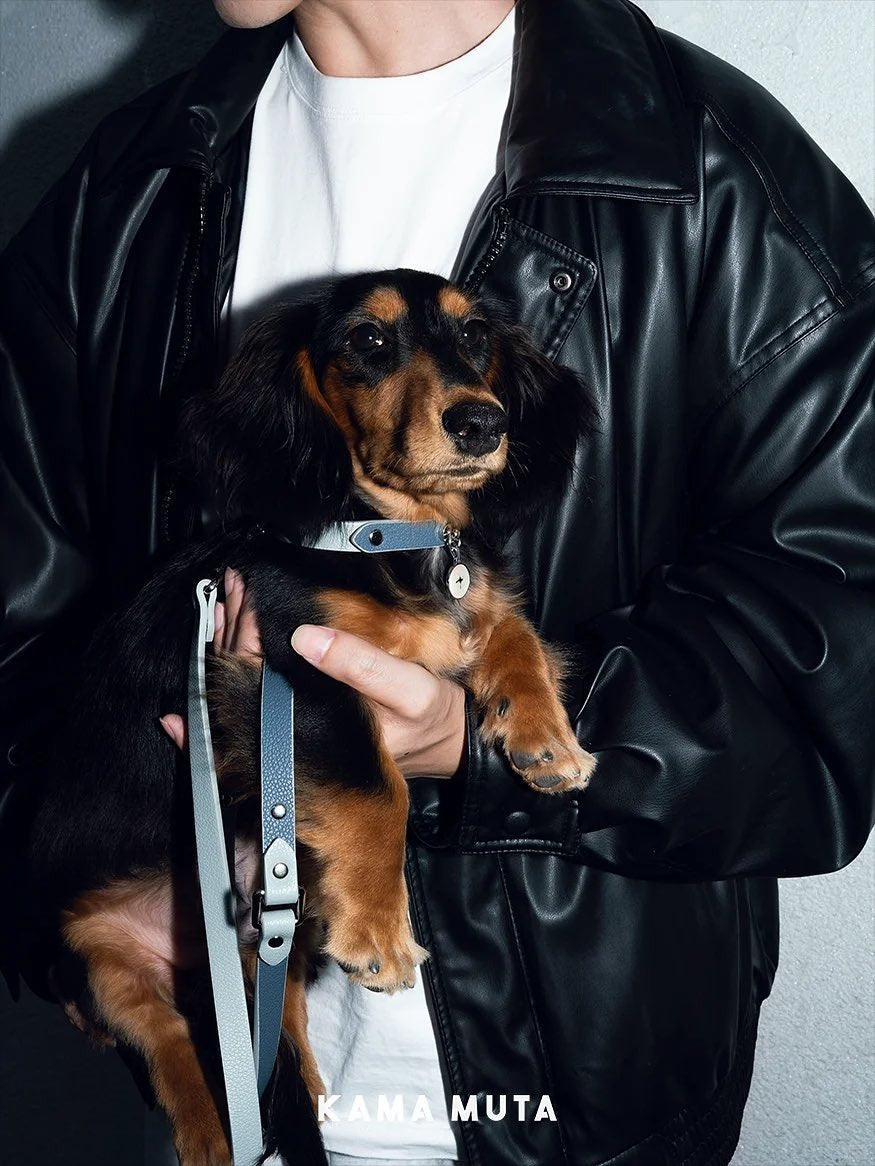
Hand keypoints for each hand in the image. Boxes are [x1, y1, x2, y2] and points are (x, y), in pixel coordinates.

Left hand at [162, 572, 466, 777]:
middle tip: (235, 585)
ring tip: (233, 599)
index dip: (247, 633)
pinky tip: (236, 636)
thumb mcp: (410, 690)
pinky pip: (265, 686)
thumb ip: (361, 666)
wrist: (449, 741)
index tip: (249, 594)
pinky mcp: (306, 716)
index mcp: (313, 730)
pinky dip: (246, 659)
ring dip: (235, 639)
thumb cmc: (432, 720)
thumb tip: (304, 638)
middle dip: (234, 628)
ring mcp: (298, 728)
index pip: (259, 680)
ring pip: (248, 684)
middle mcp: (296, 735)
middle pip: (244, 681)